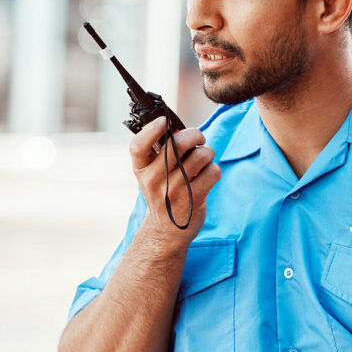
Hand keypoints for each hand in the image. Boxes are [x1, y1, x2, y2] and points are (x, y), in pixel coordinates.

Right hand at [129, 116, 220, 243]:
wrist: (166, 231)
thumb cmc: (162, 192)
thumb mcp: (151, 173)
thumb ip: (160, 152)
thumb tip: (179, 129)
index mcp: (141, 169)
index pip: (138, 145)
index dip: (151, 129)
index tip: (164, 121)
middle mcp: (154, 179)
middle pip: (178, 143)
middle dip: (195, 135)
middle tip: (199, 139)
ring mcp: (173, 190)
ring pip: (201, 155)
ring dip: (207, 153)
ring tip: (203, 160)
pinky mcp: (193, 199)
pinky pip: (212, 171)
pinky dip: (214, 170)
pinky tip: (206, 176)